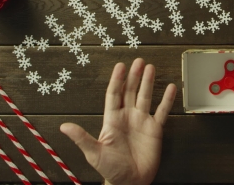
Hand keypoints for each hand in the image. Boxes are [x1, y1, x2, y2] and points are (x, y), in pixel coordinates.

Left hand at [60, 58, 176, 184]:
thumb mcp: (94, 153)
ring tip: (150, 68)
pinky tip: (170, 88)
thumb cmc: (111, 170)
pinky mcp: (155, 129)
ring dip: (148, 82)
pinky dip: (166, 99)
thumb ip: (82, 137)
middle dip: (133, 76)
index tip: (120, 66)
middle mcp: (127, 117)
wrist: (130, 182)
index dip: (117, 80)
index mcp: (112, 120)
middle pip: (130, 91)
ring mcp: (142, 122)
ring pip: (145, 97)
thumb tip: (63, 126)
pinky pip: (162, 111)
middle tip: (138, 61)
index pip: (114, 95)